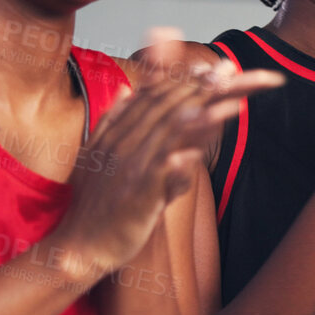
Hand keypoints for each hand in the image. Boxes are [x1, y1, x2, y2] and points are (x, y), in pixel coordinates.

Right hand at [53, 36, 282, 275]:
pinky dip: (185, 153)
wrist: (80, 248)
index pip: (155, 95)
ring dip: (202, 108)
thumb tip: (125, 90)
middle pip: (169, 104)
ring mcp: (131, 165)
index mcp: (118, 132)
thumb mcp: (99, 155)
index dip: (186, 77)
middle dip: (203, 85)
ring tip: (231, 92)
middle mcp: (124, 142)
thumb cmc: (95, 205)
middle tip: (233, 70)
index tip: (216, 67)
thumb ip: (114, 121)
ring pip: (169, 128)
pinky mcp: (139, 192)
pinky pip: (164, 167)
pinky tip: (208, 139)